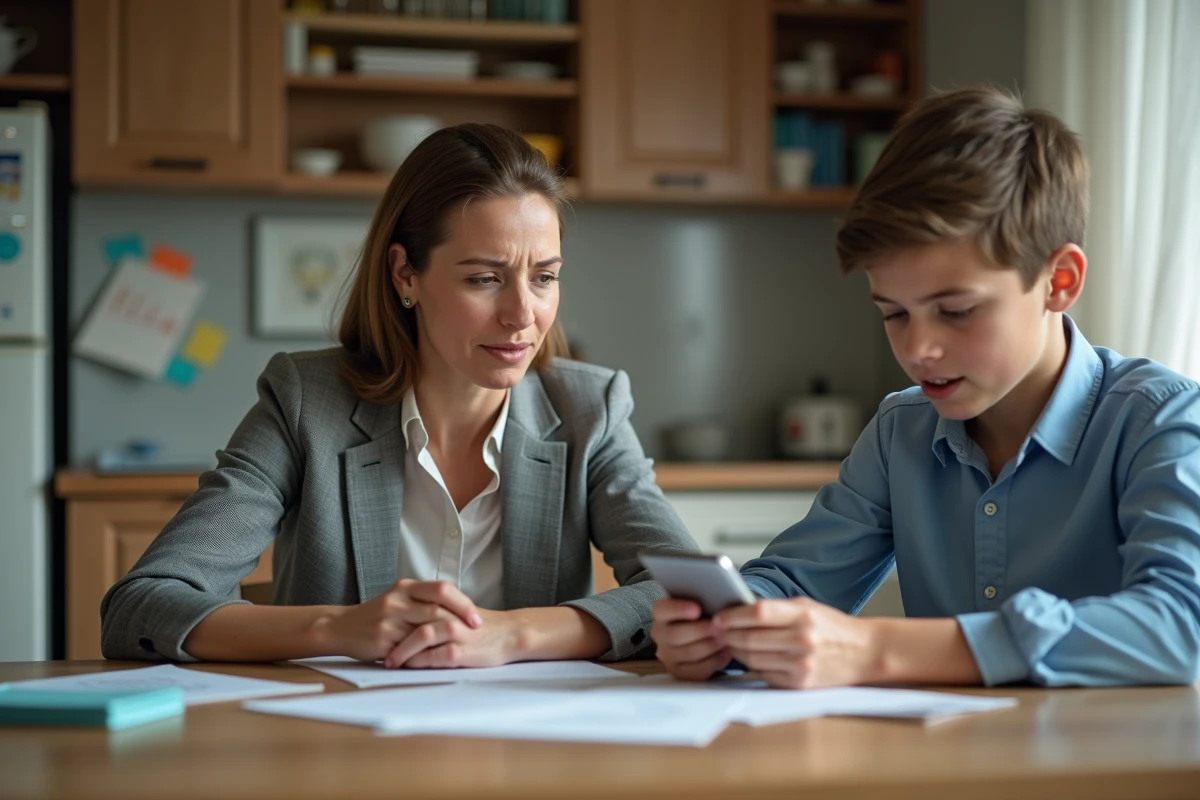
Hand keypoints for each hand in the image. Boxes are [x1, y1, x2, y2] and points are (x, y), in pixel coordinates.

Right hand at [318, 579, 481, 662]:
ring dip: (446, 639)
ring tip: (462, 646)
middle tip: (477, 632)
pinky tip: (440, 659)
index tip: (477, 617)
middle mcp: (397, 600)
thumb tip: (459, 609)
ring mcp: (389, 620)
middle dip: (461, 620)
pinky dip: (428, 654)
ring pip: (426, 629)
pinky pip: (411, 649)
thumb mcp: (399, 598)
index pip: (441, 588)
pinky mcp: (383, 640)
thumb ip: (423, 600)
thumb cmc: (377, 615)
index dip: (463, 603)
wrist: (341, 628)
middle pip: (437, 607)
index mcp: (405, 587)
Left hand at [385, 608, 522, 668]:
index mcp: (444, 602)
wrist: (509, 634)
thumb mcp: (455, 612)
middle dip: (391, 637)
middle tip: (375, 649)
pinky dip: (419, 662)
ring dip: (402, 651)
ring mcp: (455, 632)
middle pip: (411, 621)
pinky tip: (410, 668)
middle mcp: (448, 614)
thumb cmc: (481, 626)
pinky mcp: (460, 651)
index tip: (377, 633)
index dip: (392, 621)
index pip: (411, 607)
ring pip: (420, 636)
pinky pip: (433, 657)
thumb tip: (407, 622)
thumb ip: (433, 612)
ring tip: (390, 662)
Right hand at [650, 598, 732, 680]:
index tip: (697, 609)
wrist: (701, 636)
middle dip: (700, 631)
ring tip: (726, 639)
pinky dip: (714, 661)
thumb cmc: (702, 615)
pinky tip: (725, 652)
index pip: (663, 610)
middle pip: (675, 635)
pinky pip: (697, 670)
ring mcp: (667, 656)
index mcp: (661, 614)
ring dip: (710, 646)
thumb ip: (702, 601)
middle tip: (719, 627)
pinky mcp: (680, 672)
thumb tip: (716, 600)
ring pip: (688, 653)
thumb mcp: (699, 603)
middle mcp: (660, 635)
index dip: (678, 610)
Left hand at [714, 597, 879, 688]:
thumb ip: (776, 609)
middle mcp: (801, 640)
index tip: (718, 616)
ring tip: (729, 642)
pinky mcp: (799, 683)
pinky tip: (748, 657)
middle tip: (716, 631)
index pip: (757, 612)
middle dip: (727, 634)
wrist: (864, 652)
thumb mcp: (807, 607)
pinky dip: (752, 666)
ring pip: (752, 658)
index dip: (732, 615)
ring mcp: (800, 664)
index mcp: (802, 615)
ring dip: (735, 651)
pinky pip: (764, 674)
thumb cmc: (833, 626)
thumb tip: (738, 610)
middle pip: (750, 638)